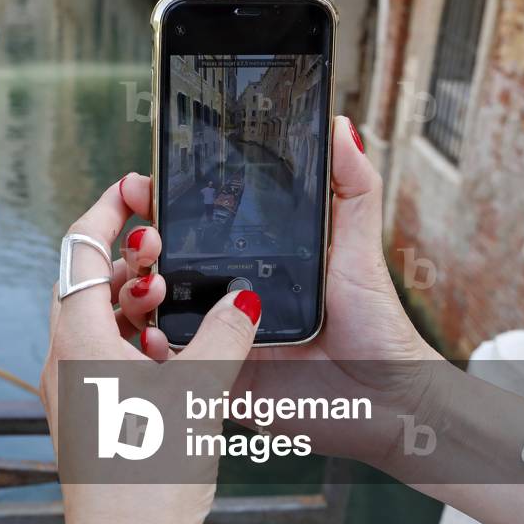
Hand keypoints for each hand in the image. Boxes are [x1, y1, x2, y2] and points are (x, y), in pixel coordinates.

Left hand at [41, 175, 261, 523]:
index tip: (135, 189)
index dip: (107, 209)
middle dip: (126, 253)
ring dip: (132, 295)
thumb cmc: (146, 474)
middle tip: (164, 244)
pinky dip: (133, 333)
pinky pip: (104, 350)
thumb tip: (243, 302)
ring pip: (96, 315)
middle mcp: (64, 356)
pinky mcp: (86, 407)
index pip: (80, 247)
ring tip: (170, 291)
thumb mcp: (198, 392)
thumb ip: (224, 336)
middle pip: (86, 278)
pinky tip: (169, 343)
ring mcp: (71, 383)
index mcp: (78, 338)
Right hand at [123, 116, 444, 465]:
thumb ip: (350, 187)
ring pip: (151, 311)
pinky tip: (158, 337)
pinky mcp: (216, 377)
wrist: (387, 396)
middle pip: (158, 263)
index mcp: (245, 260)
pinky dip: (153, 350)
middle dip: (137, 245)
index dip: (158, 203)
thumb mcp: (357, 246)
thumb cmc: (374, 323)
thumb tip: (342, 127)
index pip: (187, 224)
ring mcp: (214, 336)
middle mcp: (222, 295)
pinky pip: (169, 366)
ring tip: (148, 282)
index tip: (140, 183)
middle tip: (143, 236)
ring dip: (136, 293)